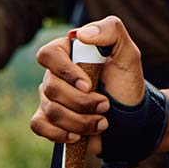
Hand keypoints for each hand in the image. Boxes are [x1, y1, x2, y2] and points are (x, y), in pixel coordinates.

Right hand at [30, 16, 144, 154]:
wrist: (130, 117)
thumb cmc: (126, 82)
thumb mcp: (128, 53)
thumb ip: (110, 30)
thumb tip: (80, 34)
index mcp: (68, 52)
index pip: (49, 54)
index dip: (65, 72)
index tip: (88, 85)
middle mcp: (54, 73)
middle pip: (51, 87)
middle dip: (82, 102)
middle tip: (105, 106)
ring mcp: (49, 97)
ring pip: (50, 110)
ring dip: (80, 121)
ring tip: (102, 123)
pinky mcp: (48, 119)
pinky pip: (39, 125)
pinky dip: (59, 133)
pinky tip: (77, 136)